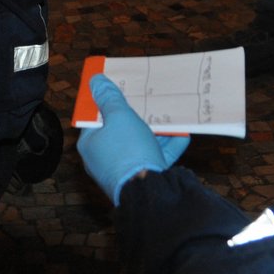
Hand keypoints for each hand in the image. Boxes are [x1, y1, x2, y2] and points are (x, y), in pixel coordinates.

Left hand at [76, 75, 190, 204]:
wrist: (149, 192)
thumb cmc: (128, 151)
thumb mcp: (120, 117)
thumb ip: (110, 99)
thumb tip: (95, 81)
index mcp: (91, 144)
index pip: (95, 119)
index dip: (107, 103)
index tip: (120, 91)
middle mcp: (104, 159)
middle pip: (119, 132)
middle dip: (136, 117)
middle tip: (148, 101)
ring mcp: (123, 170)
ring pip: (140, 145)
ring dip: (156, 131)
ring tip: (169, 116)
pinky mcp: (142, 179)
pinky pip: (154, 158)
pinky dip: (167, 147)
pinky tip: (182, 135)